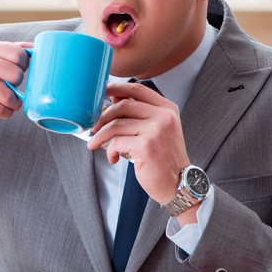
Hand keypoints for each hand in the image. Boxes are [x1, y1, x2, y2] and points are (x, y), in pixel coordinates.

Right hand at [0, 39, 31, 144]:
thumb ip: (4, 52)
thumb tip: (33, 48)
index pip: (18, 53)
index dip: (24, 66)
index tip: (17, 74)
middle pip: (16, 73)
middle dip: (19, 85)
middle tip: (12, 89)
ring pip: (9, 94)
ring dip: (14, 103)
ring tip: (10, 104)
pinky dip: (5, 113)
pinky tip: (2, 111)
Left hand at [85, 81, 191, 215]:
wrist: (178, 184)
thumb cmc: (165, 158)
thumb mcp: (157, 130)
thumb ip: (139, 114)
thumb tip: (115, 98)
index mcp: (167, 108)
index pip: (137, 89)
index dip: (115, 88)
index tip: (101, 92)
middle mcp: (163, 116)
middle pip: (123, 105)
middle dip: (103, 116)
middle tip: (93, 127)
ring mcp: (156, 130)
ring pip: (116, 124)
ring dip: (100, 135)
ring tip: (95, 143)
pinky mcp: (146, 145)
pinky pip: (117, 142)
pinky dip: (110, 150)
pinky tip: (113, 157)